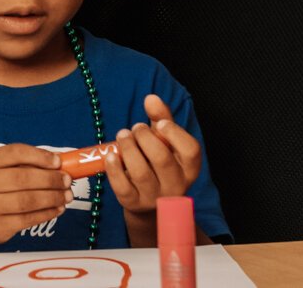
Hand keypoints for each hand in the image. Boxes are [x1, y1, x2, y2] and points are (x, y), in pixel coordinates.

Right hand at [0, 144, 70, 246]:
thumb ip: (26, 165)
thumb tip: (60, 160)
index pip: (15, 153)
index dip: (39, 156)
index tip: (58, 161)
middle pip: (24, 178)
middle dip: (51, 179)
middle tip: (67, 180)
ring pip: (29, 200)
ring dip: (53, 197)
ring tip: (67, 195)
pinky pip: (29, 218)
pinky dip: (48, 213)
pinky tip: (58, 208)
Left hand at [103, 93, 202, 221]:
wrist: (146, 198)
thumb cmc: (157, 162)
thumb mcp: (164, 140)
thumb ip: (161, 118)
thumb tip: (151, 98)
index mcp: (189, 167)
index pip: (191, 151)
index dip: (175, 134)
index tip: (160, 123)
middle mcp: (176, 184)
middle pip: (162, 159)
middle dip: (144, 137)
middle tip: (135, 128)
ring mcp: (155, 196)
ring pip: (141, 172)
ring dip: (128, 148)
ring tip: (123, 136)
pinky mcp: (134, 203)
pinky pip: (123, 187)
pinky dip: (114, 168)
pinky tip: (111, 155)